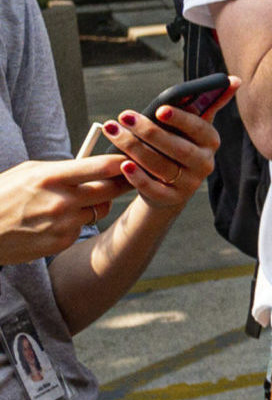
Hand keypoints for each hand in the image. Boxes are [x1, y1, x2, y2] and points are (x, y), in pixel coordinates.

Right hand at [0, 155, 128, 262]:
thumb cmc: (3, 195)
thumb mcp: (28, 173)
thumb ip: (62, 169)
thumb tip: (93, 166)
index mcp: (51, 177)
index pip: (101, 167)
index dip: (122, 162)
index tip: (132, 158)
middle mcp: (62, 200)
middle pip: (111, 189)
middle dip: (122, 182)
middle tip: (127, 177)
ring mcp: (64, 223)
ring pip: (99, 210)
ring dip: (94, 204)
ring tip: (71, 201)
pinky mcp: (62, 241)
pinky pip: (82, 227)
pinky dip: (76, 222)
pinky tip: (54, 221)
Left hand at [101, 98, 222, 208]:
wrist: (169, 185)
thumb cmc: (177, 145)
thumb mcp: (191, 127)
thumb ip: (207, 104)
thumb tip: (233, 80)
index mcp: (210, 141)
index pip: (199, 128)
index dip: (181, 118)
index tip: (160, 108)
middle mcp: (205, 163)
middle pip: (177, 148)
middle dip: (148, 131)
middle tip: (124, 116)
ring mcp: (189, 183)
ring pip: (161, 166)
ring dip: (134, 148)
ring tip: (113, 132)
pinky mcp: (171, 199)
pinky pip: (153, 188)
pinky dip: (137, 177)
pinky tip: (123, 164)